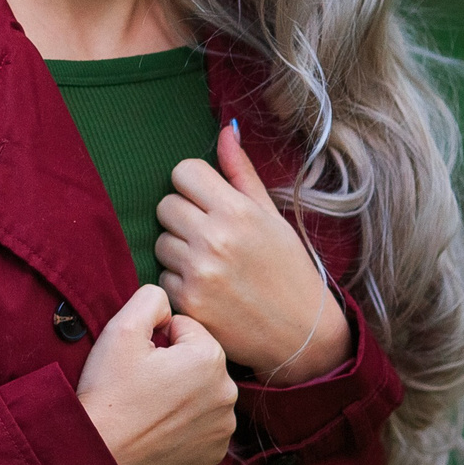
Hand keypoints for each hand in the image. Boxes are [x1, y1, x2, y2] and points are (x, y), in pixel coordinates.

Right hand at [74, 285, 236, 464]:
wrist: (100, 452)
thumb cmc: (109, 391)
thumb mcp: (121, 328)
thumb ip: (151, 298)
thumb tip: (167, 301)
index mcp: (210, 356)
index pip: (185, 328)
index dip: (157, 339)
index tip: (138, 360)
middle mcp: (228, 391)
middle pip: (197, 359)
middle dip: (173, 364)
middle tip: (141, 383)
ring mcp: (224, 425)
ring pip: (202, 390)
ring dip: (182, 392)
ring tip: (149, 406)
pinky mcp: (216, 451)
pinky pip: (205, 423)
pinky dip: (187, 422)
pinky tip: (161, 427)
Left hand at [154, 122, 349, 381]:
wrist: (303, 335)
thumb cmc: (289, 270)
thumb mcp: (272, 217)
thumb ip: (242, 173)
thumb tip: (226, 129)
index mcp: (237, 211)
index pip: (183, 172)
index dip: (193, 185)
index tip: (207, 201)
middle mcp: (214, 238)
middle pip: (166, 204)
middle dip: (183, 216)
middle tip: (209, 236)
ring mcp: (198, 272)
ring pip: (160, 241)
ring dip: (178, 250)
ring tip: (209, 265)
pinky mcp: (187, 303)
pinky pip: (161, 278)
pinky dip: (178, 283)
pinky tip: (206, 290)